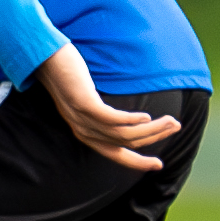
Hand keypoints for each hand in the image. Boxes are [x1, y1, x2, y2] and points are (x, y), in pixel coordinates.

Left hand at [33, 44, 175, 170]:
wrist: (43, 56)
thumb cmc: (68, 74)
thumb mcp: (86, 98)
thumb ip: (101, 110)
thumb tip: (125, 115)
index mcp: (85, 132)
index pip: (115, 154)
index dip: (137, 162)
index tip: (158, 164)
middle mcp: (83, 130)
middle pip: (124, 145)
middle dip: (153, 140)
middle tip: (176, 128)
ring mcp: (82, 118)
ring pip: (123, 134)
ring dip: (151, 129)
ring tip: (171, 121)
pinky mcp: (83, 103)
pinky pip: (112, 119)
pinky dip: (131, 120)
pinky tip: (146, 116)